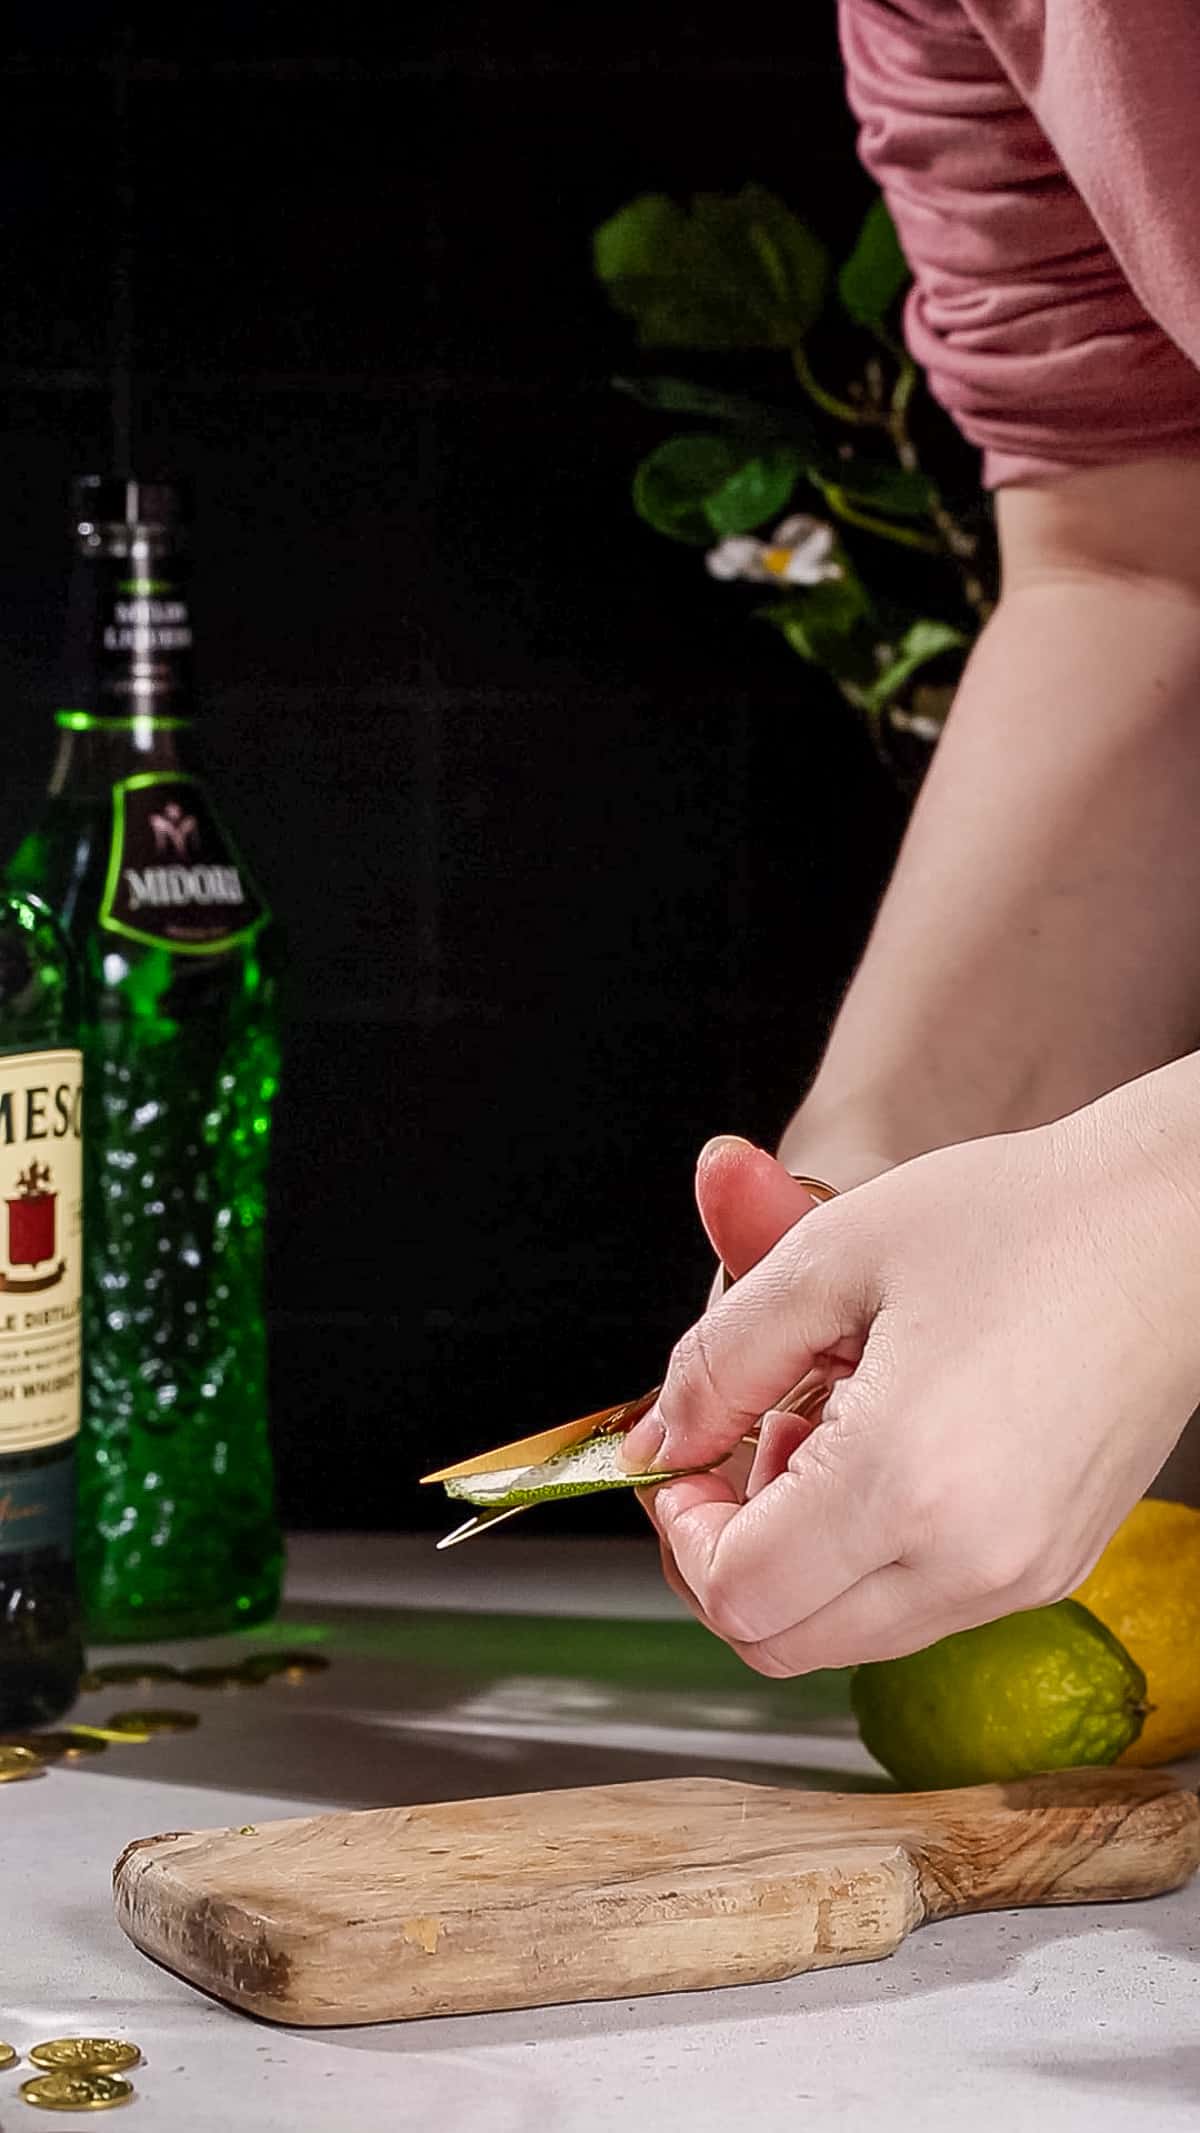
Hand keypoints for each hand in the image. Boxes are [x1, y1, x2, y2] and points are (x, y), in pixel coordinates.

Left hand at [623, 1089, 1199, 1673]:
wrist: (1168, 1225)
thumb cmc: (1018, 1220)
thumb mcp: (830, 1258)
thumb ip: (719, 1360)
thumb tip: (656, 1441)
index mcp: (904, 1483)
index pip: (737, 1593)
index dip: (679, 1532)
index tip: (684, 1456)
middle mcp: (970, 1559)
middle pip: (781, 1642)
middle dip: (726, 1556)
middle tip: (737, 1450)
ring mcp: (1021, 1576)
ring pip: (849, 1635)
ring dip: (799, 1556)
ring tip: (826, 1428)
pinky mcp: (1054, 1567)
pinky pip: (921, 1605)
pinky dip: (869, 1552)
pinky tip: (888, 1444)